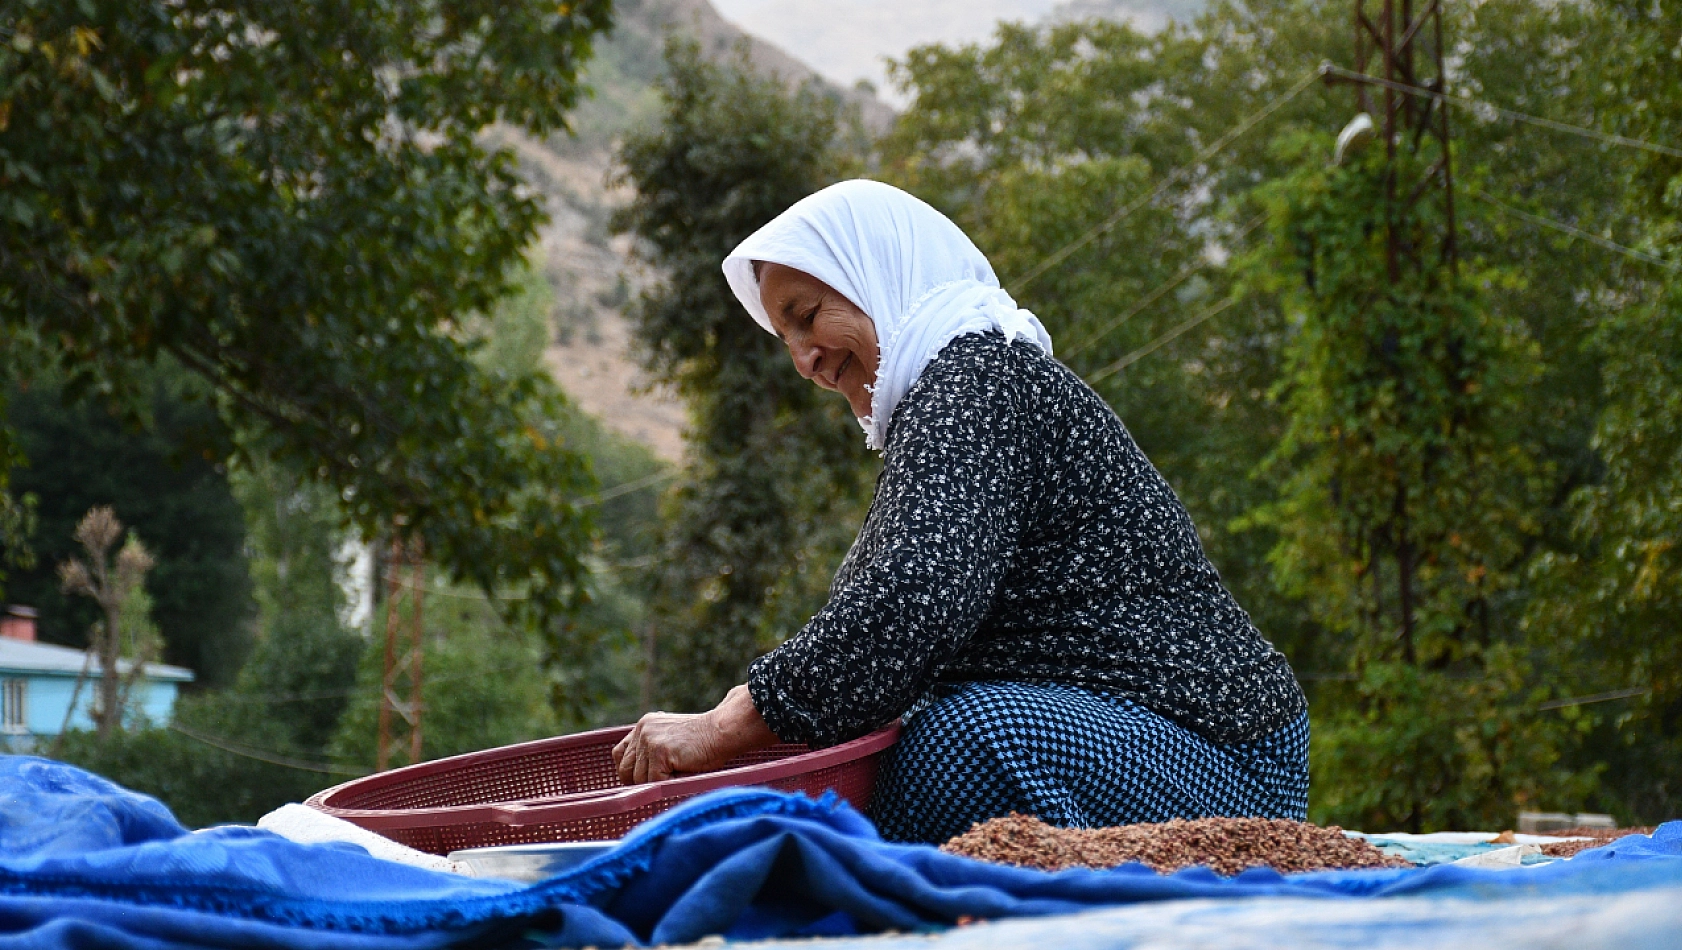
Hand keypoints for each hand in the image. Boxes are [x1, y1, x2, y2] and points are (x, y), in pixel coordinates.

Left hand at [612, 685, 778, 784]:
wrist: (722, 732)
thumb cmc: (704, 741)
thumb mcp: (672, 739)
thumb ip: (653, 750)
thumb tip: (639, 779)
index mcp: (644, 725)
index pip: (620, 754)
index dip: (629, 770)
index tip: (642, 780)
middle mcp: (642, 730)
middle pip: (625, 769)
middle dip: (639, 783)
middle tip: (659, 785)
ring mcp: (649, 740)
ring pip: (639, 779)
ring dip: (656, 784)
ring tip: (676, 775)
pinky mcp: (659, 751)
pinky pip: (654, 781)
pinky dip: (667, 785)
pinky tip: (681, 775)